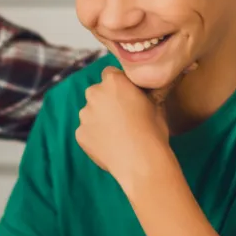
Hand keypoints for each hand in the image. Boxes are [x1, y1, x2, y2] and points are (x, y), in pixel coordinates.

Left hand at [76, 66, 189, 182]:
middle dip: (106, 101)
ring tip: (117, 134)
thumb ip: (142, 92)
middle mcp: (94, 93)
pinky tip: (110, 145)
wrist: (142, 161)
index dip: (119, 85)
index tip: (127, 96)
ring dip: (100, 119)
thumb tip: (145, 89)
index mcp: (113, 81)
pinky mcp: (79, 134)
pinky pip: (87, 131)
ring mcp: (84, 114)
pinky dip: (95, 136)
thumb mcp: (155, 103)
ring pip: (90, 112)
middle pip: (97, 92)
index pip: (110, 73)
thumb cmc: (153, 130)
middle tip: (122, 116)